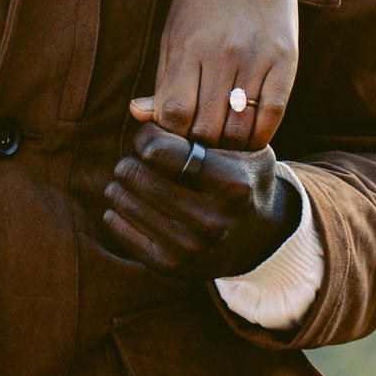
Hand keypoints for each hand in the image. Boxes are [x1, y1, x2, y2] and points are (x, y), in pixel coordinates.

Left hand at [101, 117, 301, 280]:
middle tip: (146, 160)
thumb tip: (134, 108)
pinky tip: (139, 204)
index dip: (148, 136)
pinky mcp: (168, 267)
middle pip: (135, 173)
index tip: (154, 138)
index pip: (158, 150)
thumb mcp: (238, 145)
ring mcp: (188, 248)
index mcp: (230, 184)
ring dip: (124, 183)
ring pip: (121, 198)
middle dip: (134, 159)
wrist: (259, 240)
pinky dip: (119, 209)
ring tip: (142, 180)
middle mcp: (210, 220)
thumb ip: (193, 123)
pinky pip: (115, 224)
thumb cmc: (242, 177)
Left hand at [146, 0, 304, 149]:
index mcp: (188, 47)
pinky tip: (248, 136)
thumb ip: (162, 79)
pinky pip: (273, 115)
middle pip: (207, 128)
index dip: (170, 137)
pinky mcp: (286, 61)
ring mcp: (257, 59)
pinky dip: (258, 136)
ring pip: (240, 129)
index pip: (174, 114)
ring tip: (221, 143)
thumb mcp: (172, 32)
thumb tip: (139, 116)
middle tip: (196, 146)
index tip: (170, 139)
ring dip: (228, 146)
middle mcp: (223, 54)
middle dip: (198, 146)